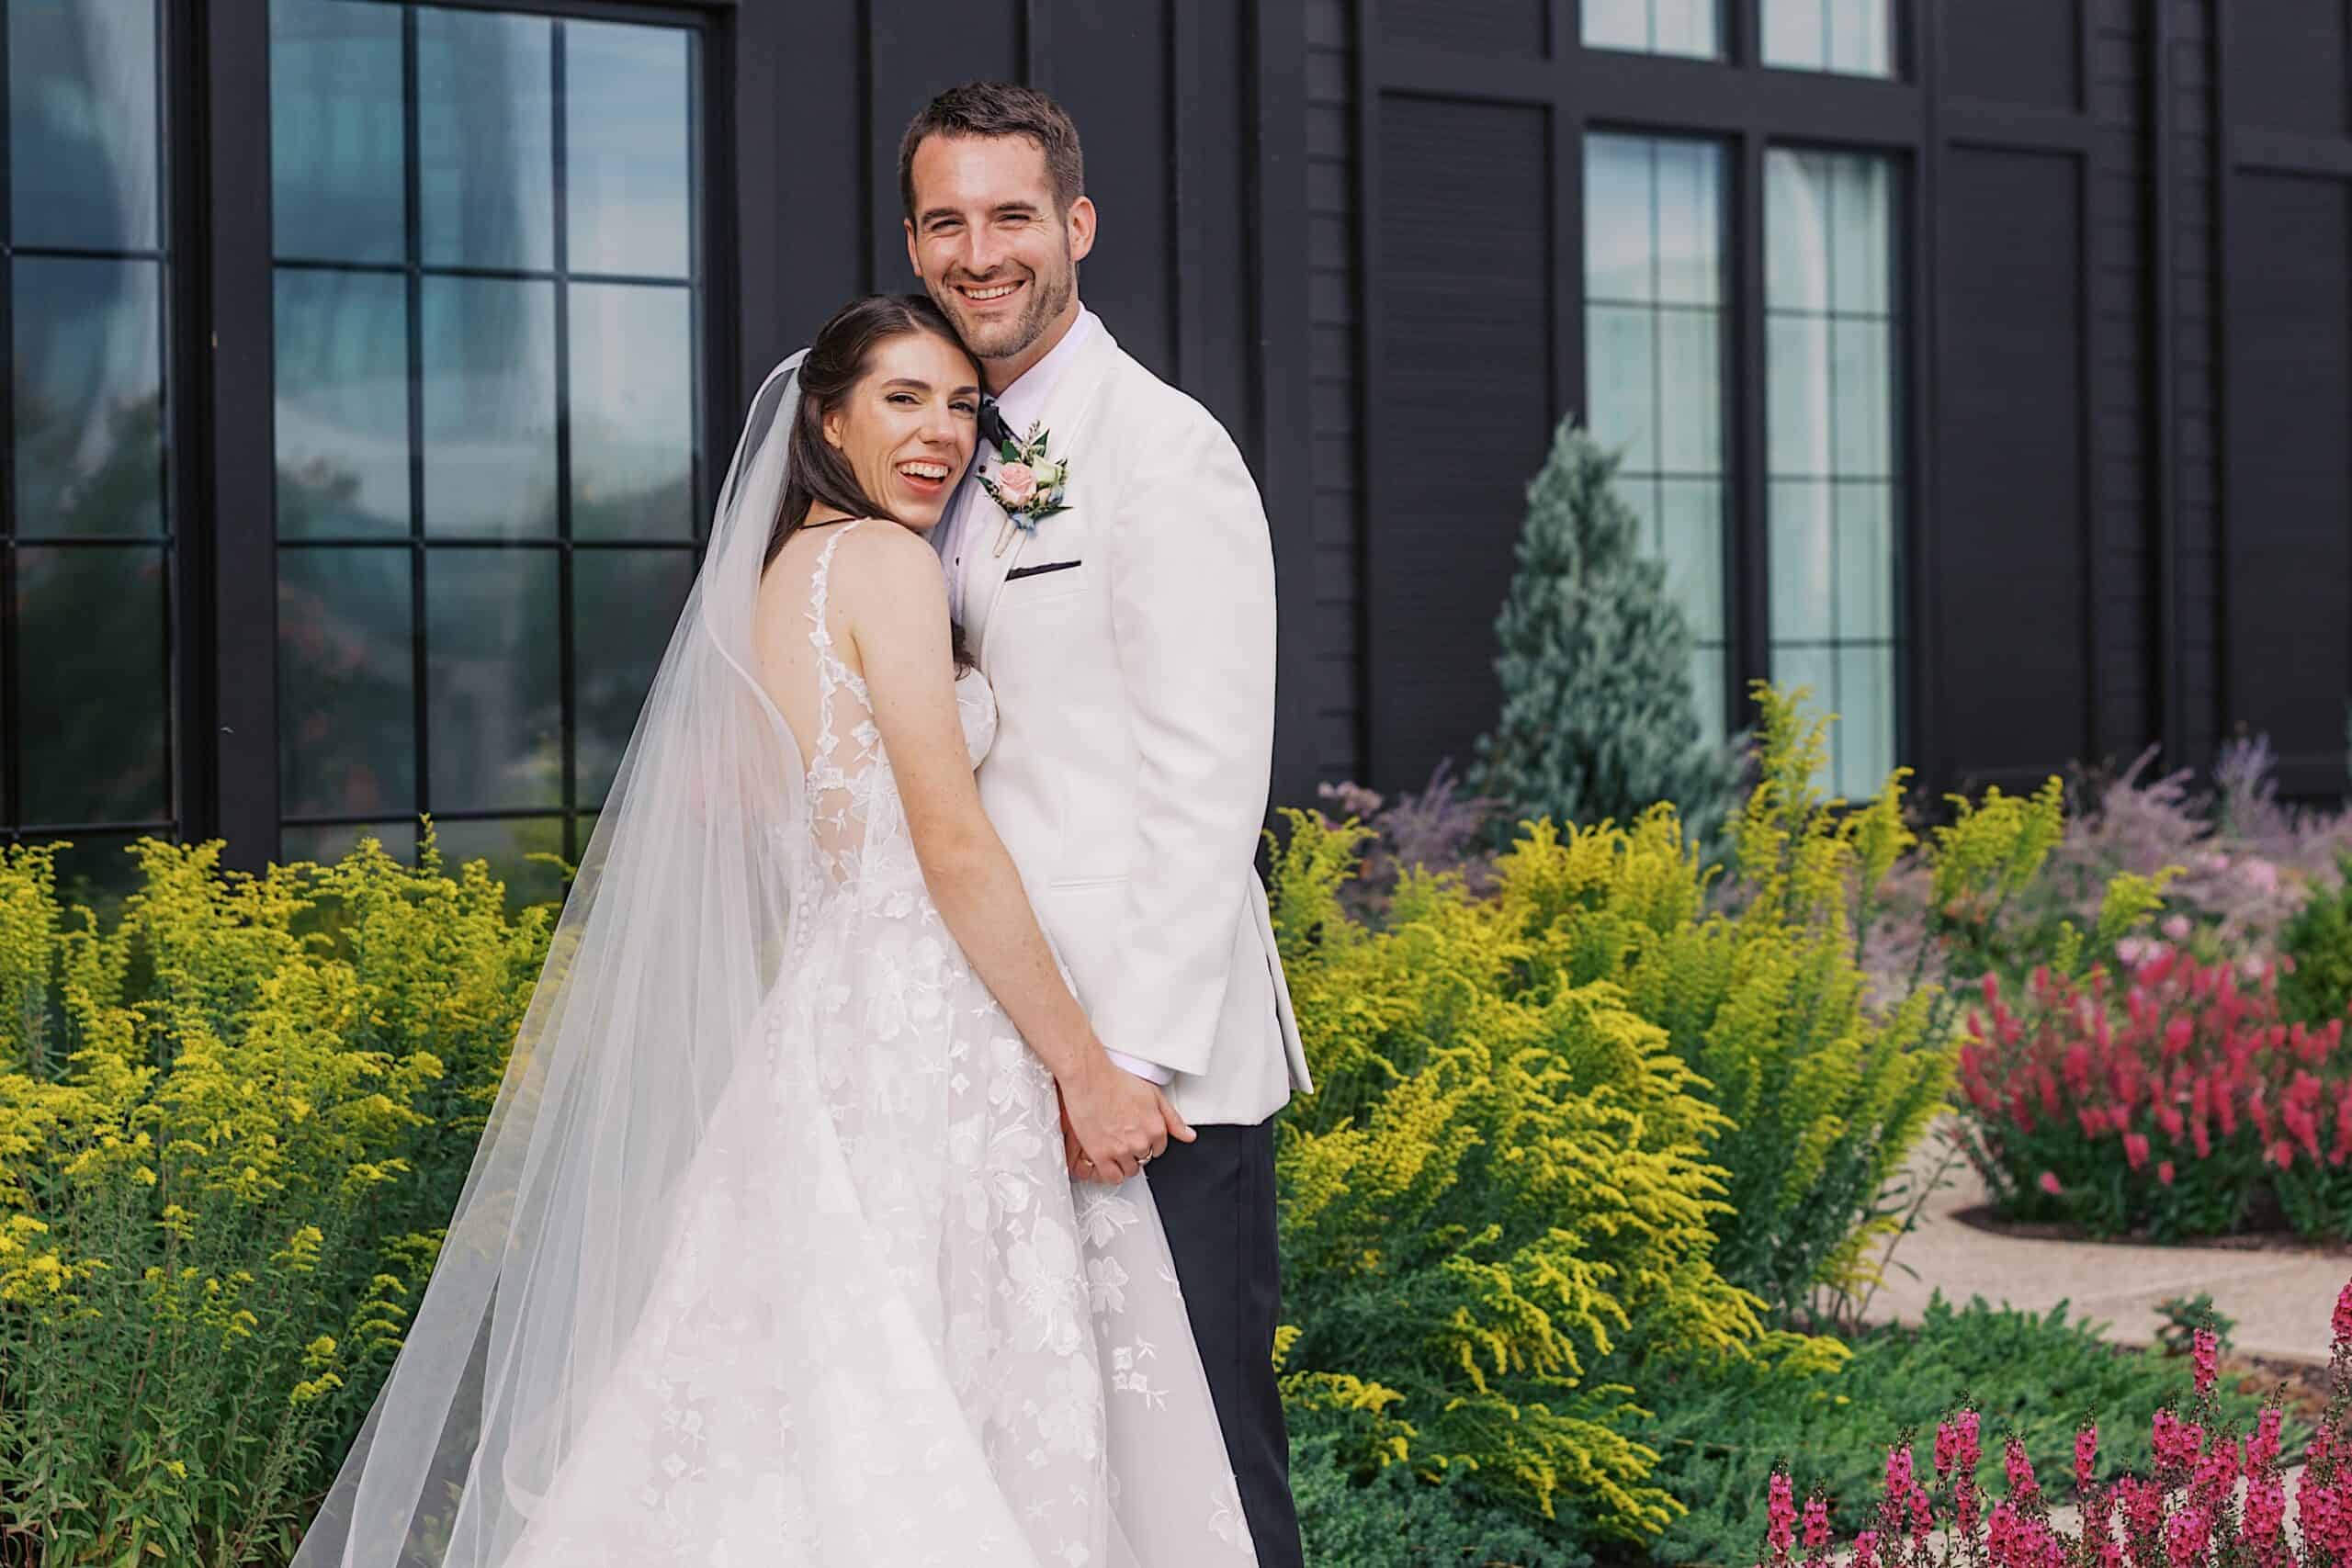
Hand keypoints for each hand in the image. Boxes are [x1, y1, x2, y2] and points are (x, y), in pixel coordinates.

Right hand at [1060, 1054, 1194, 1183]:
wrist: (1089, 1080)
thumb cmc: (1117, 1082)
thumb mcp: (1154, 1095)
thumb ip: (1173, 1119)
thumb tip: (1189, 1136)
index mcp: (1156, 1127)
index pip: (1159, 1147)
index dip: (1149, 1141)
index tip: (1138, 1134)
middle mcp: (1141, 1141)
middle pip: (1144, 1158)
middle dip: (1137, 1149)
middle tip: (1124, 1137)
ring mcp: (1121, 1150)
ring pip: (1130, 1170)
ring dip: (1125, 1162)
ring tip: (1115, 1147)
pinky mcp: (1101, 1155)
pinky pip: (1113, 1177)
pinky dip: (1112, 1173)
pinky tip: (1109, 1162)